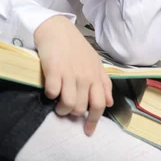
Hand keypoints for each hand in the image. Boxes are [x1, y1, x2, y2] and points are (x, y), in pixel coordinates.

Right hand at [34, 15, 112, 135]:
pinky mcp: (53, 70)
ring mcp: (69, 73)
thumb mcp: (94, 62)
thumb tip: (110, 102)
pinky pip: (52, 92)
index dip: (94, 121)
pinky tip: (50, 91)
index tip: (88, 131)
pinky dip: (50, 96)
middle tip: (67, 111)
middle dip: (73, 115)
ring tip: (58, 105)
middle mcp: (84, 76)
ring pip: (67, 104)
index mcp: (95, 75)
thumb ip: (103, 82)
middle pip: (81, 107)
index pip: (100, 104)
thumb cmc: (75, 46)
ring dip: (61, 109)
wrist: (57, 28)